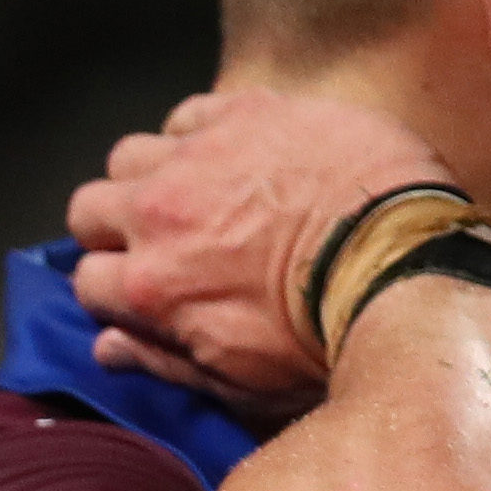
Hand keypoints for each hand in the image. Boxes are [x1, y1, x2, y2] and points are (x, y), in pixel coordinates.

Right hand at [64, 89, 458, 408]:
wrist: (403, 265)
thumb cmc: (327, 334)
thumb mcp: (240, 378)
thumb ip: (163, 360)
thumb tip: (105, 347)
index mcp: (153, 285)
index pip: (86, 282)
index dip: (113, 290)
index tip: (143, 292)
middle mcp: (158, 214)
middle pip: (88, 209)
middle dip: (112, 227)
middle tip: (156, 239)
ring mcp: (199, 155)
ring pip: (128, 155)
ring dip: (147, 175)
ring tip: (190, 192)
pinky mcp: (244, 113)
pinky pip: (187, 114)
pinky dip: (197, 134)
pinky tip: (230, 155)